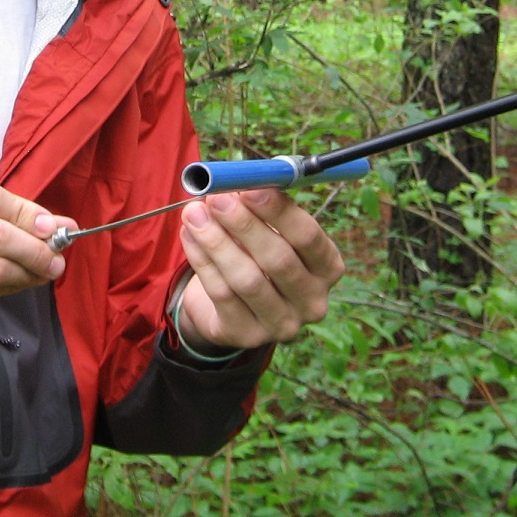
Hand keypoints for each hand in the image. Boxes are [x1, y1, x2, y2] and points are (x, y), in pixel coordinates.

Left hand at [175, 187, 344, 352]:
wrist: (234, 306)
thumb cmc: (257, 254)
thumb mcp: (270, 230)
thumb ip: (260, 206)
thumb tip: (234, 182)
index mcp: (328, 268)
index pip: (309, 238)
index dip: (279, 211)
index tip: (250, 186)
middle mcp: (312, 301)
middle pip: (279, 260)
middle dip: (244, 224)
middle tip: (217, 198)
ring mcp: (282, 324)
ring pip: (246, 280)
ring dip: (216, 241)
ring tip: (194, 213)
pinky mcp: (247, 335)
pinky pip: (221, 295)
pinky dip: (202, 260)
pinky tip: (189, 235)